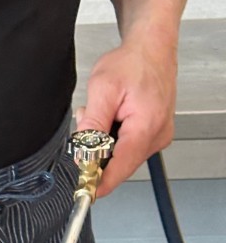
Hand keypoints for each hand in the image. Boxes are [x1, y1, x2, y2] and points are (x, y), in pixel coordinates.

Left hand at [75, 35, 176, 196]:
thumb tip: (84, 152)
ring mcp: (159, 135)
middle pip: (119, 163)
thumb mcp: (103, 89)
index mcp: (146, 126)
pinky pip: (129, 146)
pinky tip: (114, 116)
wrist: (151, 48)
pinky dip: (116, 136)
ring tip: (106, 112)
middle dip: (98, 151)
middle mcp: (157, 135)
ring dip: (106, 141)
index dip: (100, 183)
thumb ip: (92, 123)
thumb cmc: (132, 63)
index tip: (85, 194)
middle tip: (91, 120)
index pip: (121, 167)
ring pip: (122, 155)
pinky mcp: (155, 133)